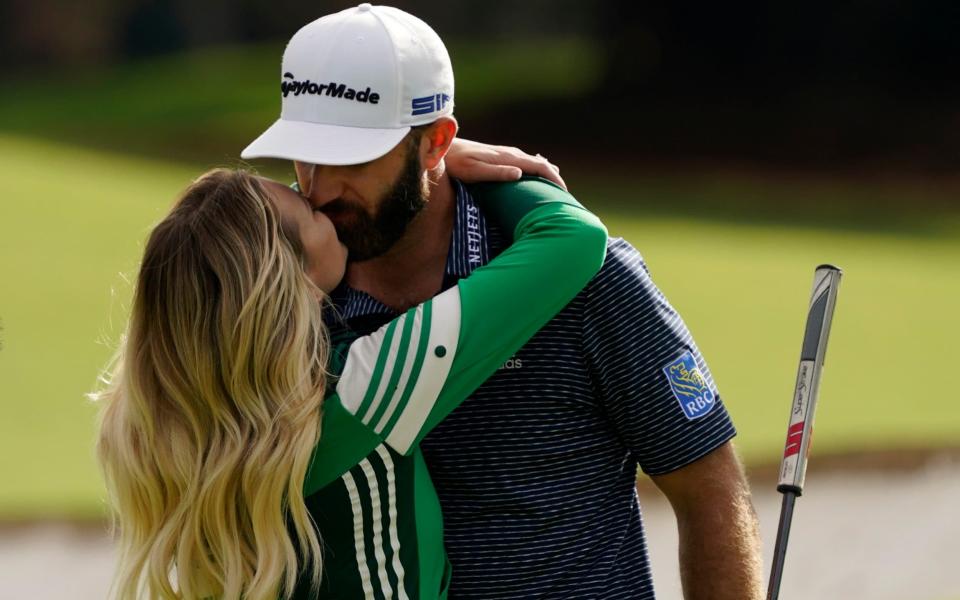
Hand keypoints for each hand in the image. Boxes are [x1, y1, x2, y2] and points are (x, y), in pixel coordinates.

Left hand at [445, 138, 566, 189]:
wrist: (443, 148)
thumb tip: (521, 174)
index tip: (565, 194)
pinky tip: (537, 176)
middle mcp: (511, 153)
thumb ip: (496, 173)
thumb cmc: (455, 163)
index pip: (540, 166)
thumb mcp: (473, 171)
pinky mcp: (501, 156)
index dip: (554, 179)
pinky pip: (526, 163)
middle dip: (555, 179)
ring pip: (535, 163)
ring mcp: (506, 153)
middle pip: (542, 164)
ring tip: (555, 191)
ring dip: (547, 175)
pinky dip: (537, 171)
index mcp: (508, 158)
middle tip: (565, 198)